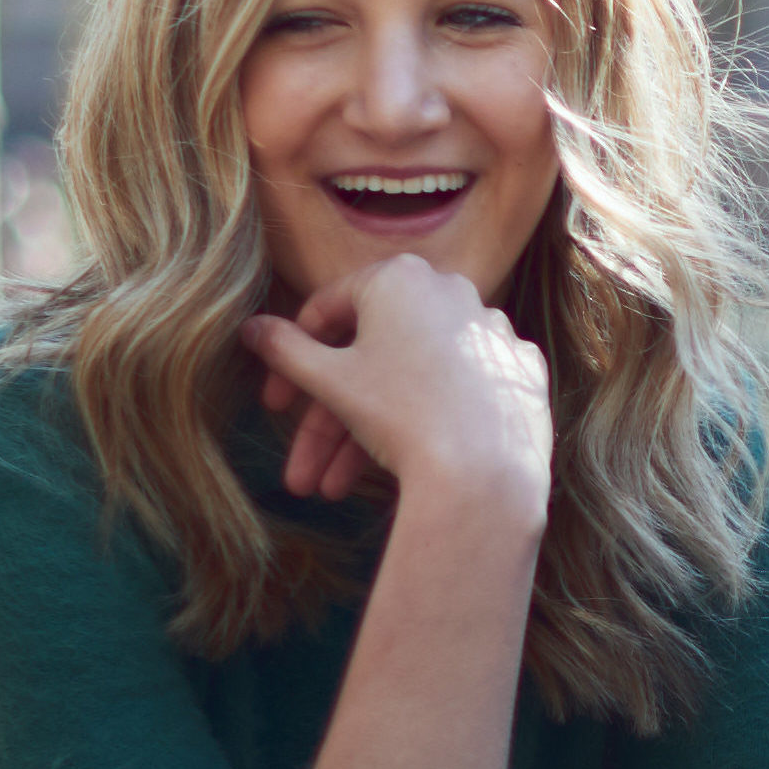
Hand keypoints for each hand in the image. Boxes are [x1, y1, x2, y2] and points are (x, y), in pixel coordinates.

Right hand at [246, 258, 555, 531]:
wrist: (485, 471)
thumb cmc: (401, 414)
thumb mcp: (330, 381)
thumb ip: (284, 349)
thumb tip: (250, 328)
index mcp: (399, 277)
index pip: (328, 311)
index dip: (292, 362)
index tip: (276, 404)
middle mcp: (450, 289)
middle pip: (370, 356)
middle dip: (328, 420)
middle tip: (302, 468)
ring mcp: (491, 330)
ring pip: (412, 378)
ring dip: (365, 434)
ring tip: (335, 490)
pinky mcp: (519, 371)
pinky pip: (462, 389)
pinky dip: (431, 419)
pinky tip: (410, 462)